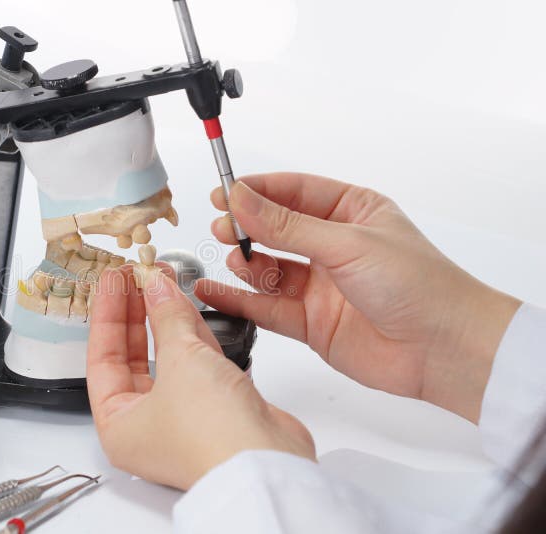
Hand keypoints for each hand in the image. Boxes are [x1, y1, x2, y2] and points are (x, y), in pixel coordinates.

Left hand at [87, 265, 314, 490]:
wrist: (269, 462)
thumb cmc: (213, 435)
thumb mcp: (180, 360)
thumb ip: (166, 317)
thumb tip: (155, 285)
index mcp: (118, 426)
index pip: (102, 358)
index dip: (107, 314)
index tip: (112, 280)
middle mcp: (146, 425)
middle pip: (132, 356)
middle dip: (136, 312)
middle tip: (137, 277)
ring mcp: (182, 416)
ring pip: (166, 357)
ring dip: (165, 318)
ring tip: (160, 280)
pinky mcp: (215, 408)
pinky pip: (196, 363)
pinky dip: (192, 334)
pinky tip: (185, 305)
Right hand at [200, 173, 520, 422]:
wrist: (444, 349)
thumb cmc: (419, 286)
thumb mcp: (348, 243)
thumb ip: (288, 226)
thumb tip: (243, 200)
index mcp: (351, 211)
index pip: (293, 191)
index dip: (256, 191)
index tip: (224, 193)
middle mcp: (333, 246)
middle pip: (276, 229)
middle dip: (247, 227)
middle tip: (223, 228)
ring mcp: (321, 285)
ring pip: (269, 269)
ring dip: (246, 263)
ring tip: (234, 259)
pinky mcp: (312, 322)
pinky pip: (267, 307)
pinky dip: (240, 300)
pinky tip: (215, 292)